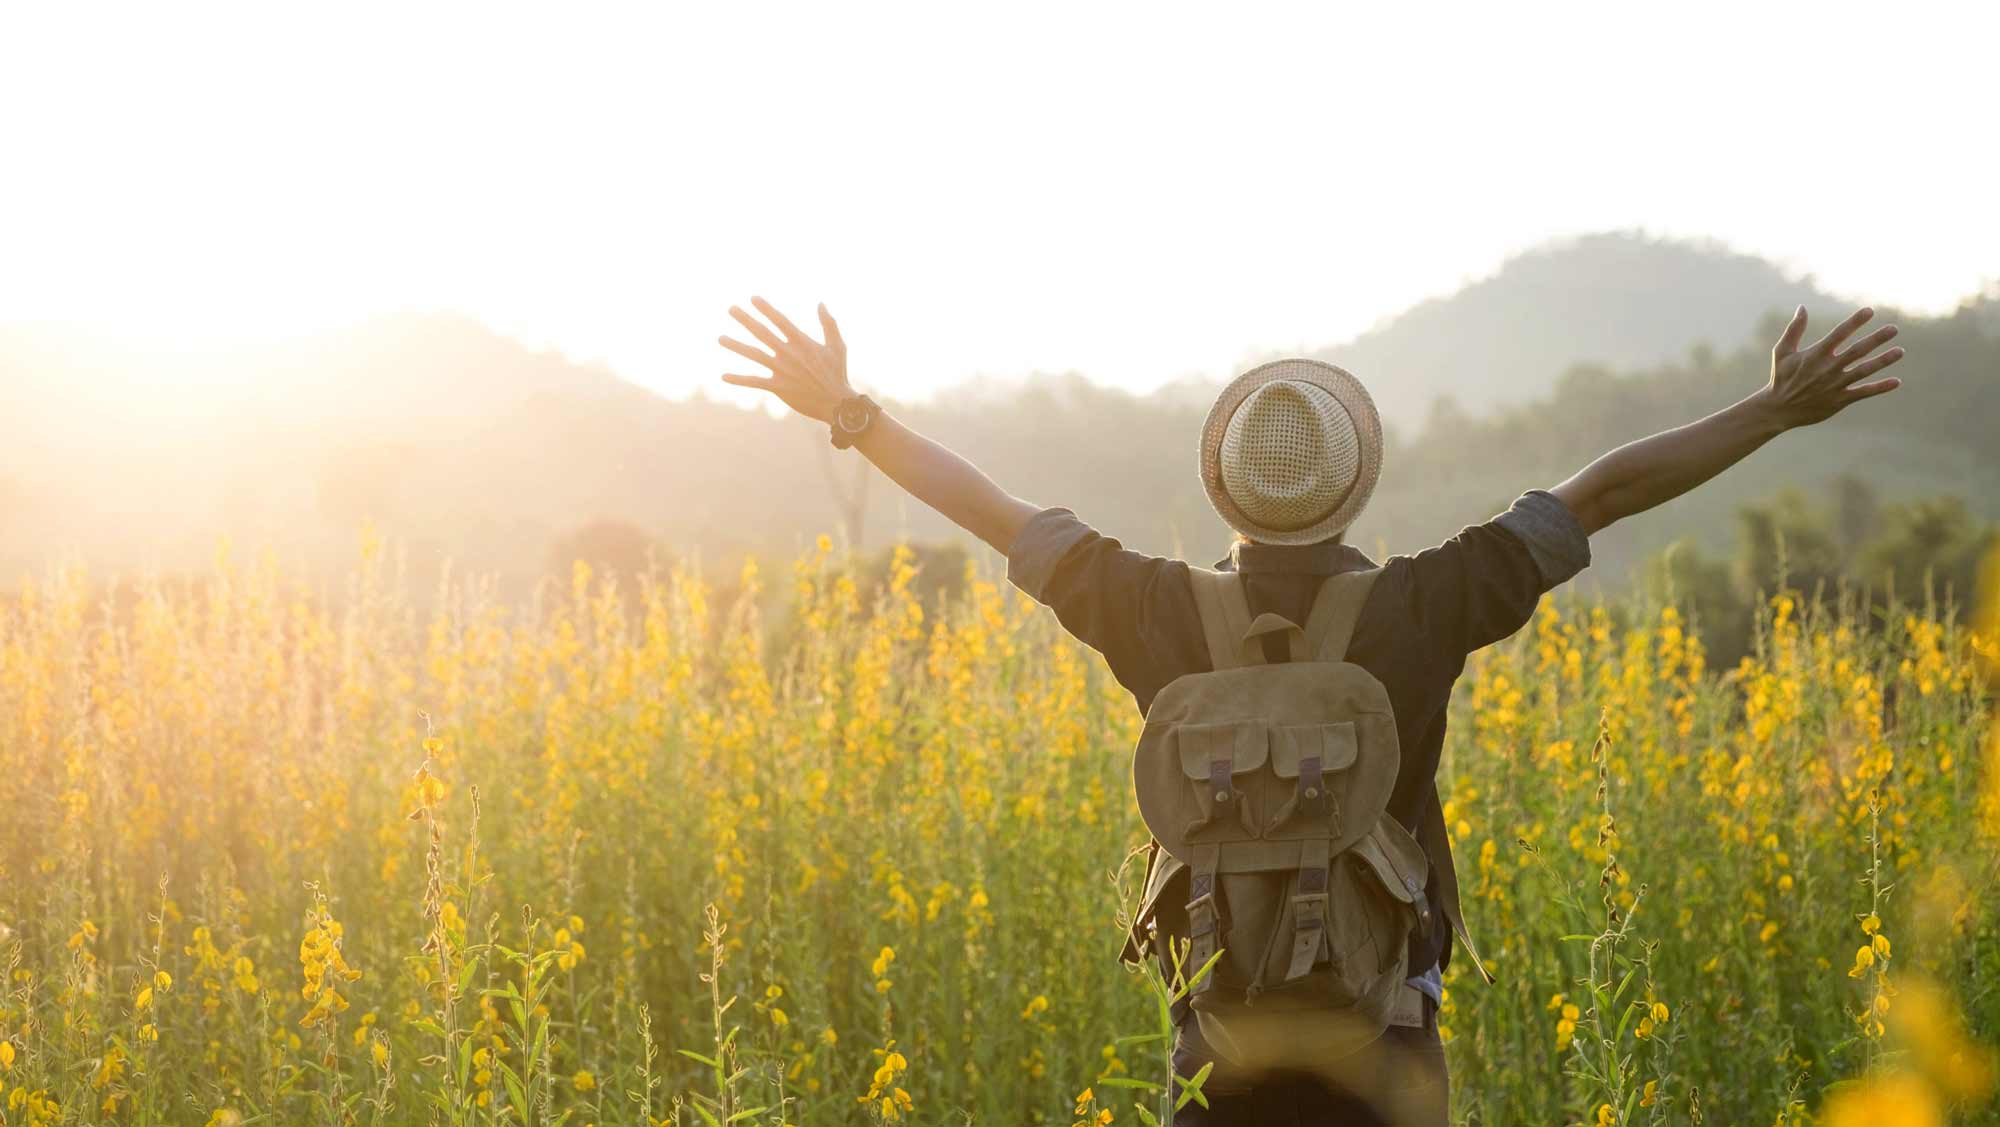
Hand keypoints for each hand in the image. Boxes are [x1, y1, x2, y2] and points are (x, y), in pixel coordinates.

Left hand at [718, 297, 852, 422]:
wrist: (836, 404)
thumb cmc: (837, 373)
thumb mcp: (838, 346)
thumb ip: (829, 324)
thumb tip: (821, 304)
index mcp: (802, 342)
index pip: (780, 320)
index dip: (766, 309)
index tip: (753, 298)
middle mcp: (788, 353)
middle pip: (762, 332)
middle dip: (745, 319)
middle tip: (731, 309)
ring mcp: (781, 370)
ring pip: (754, 354)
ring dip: (736, 346)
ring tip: (720, 338)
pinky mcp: (778, 387)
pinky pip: (754, 382)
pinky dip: (739, 379)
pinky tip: (723, 376)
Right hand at [1762, 305, 1904, 427]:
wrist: (1778, 410)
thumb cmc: (1781, 378)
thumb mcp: (1782, 352)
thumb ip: (1794, 329)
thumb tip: (1802, 307)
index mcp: (1815, 355)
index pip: (1839, 334)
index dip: (1855, 322)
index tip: (1870, 311)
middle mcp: (1828, 368)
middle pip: (1858, 351)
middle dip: (1877, 339)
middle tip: (1894, 329)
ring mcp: (1835, 385)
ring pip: (1864, 370)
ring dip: (1883, 360)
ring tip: (1900, 351)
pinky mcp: (1839, 400)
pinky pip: (1863, 392)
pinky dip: (1880, 387)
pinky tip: (1896, 381)